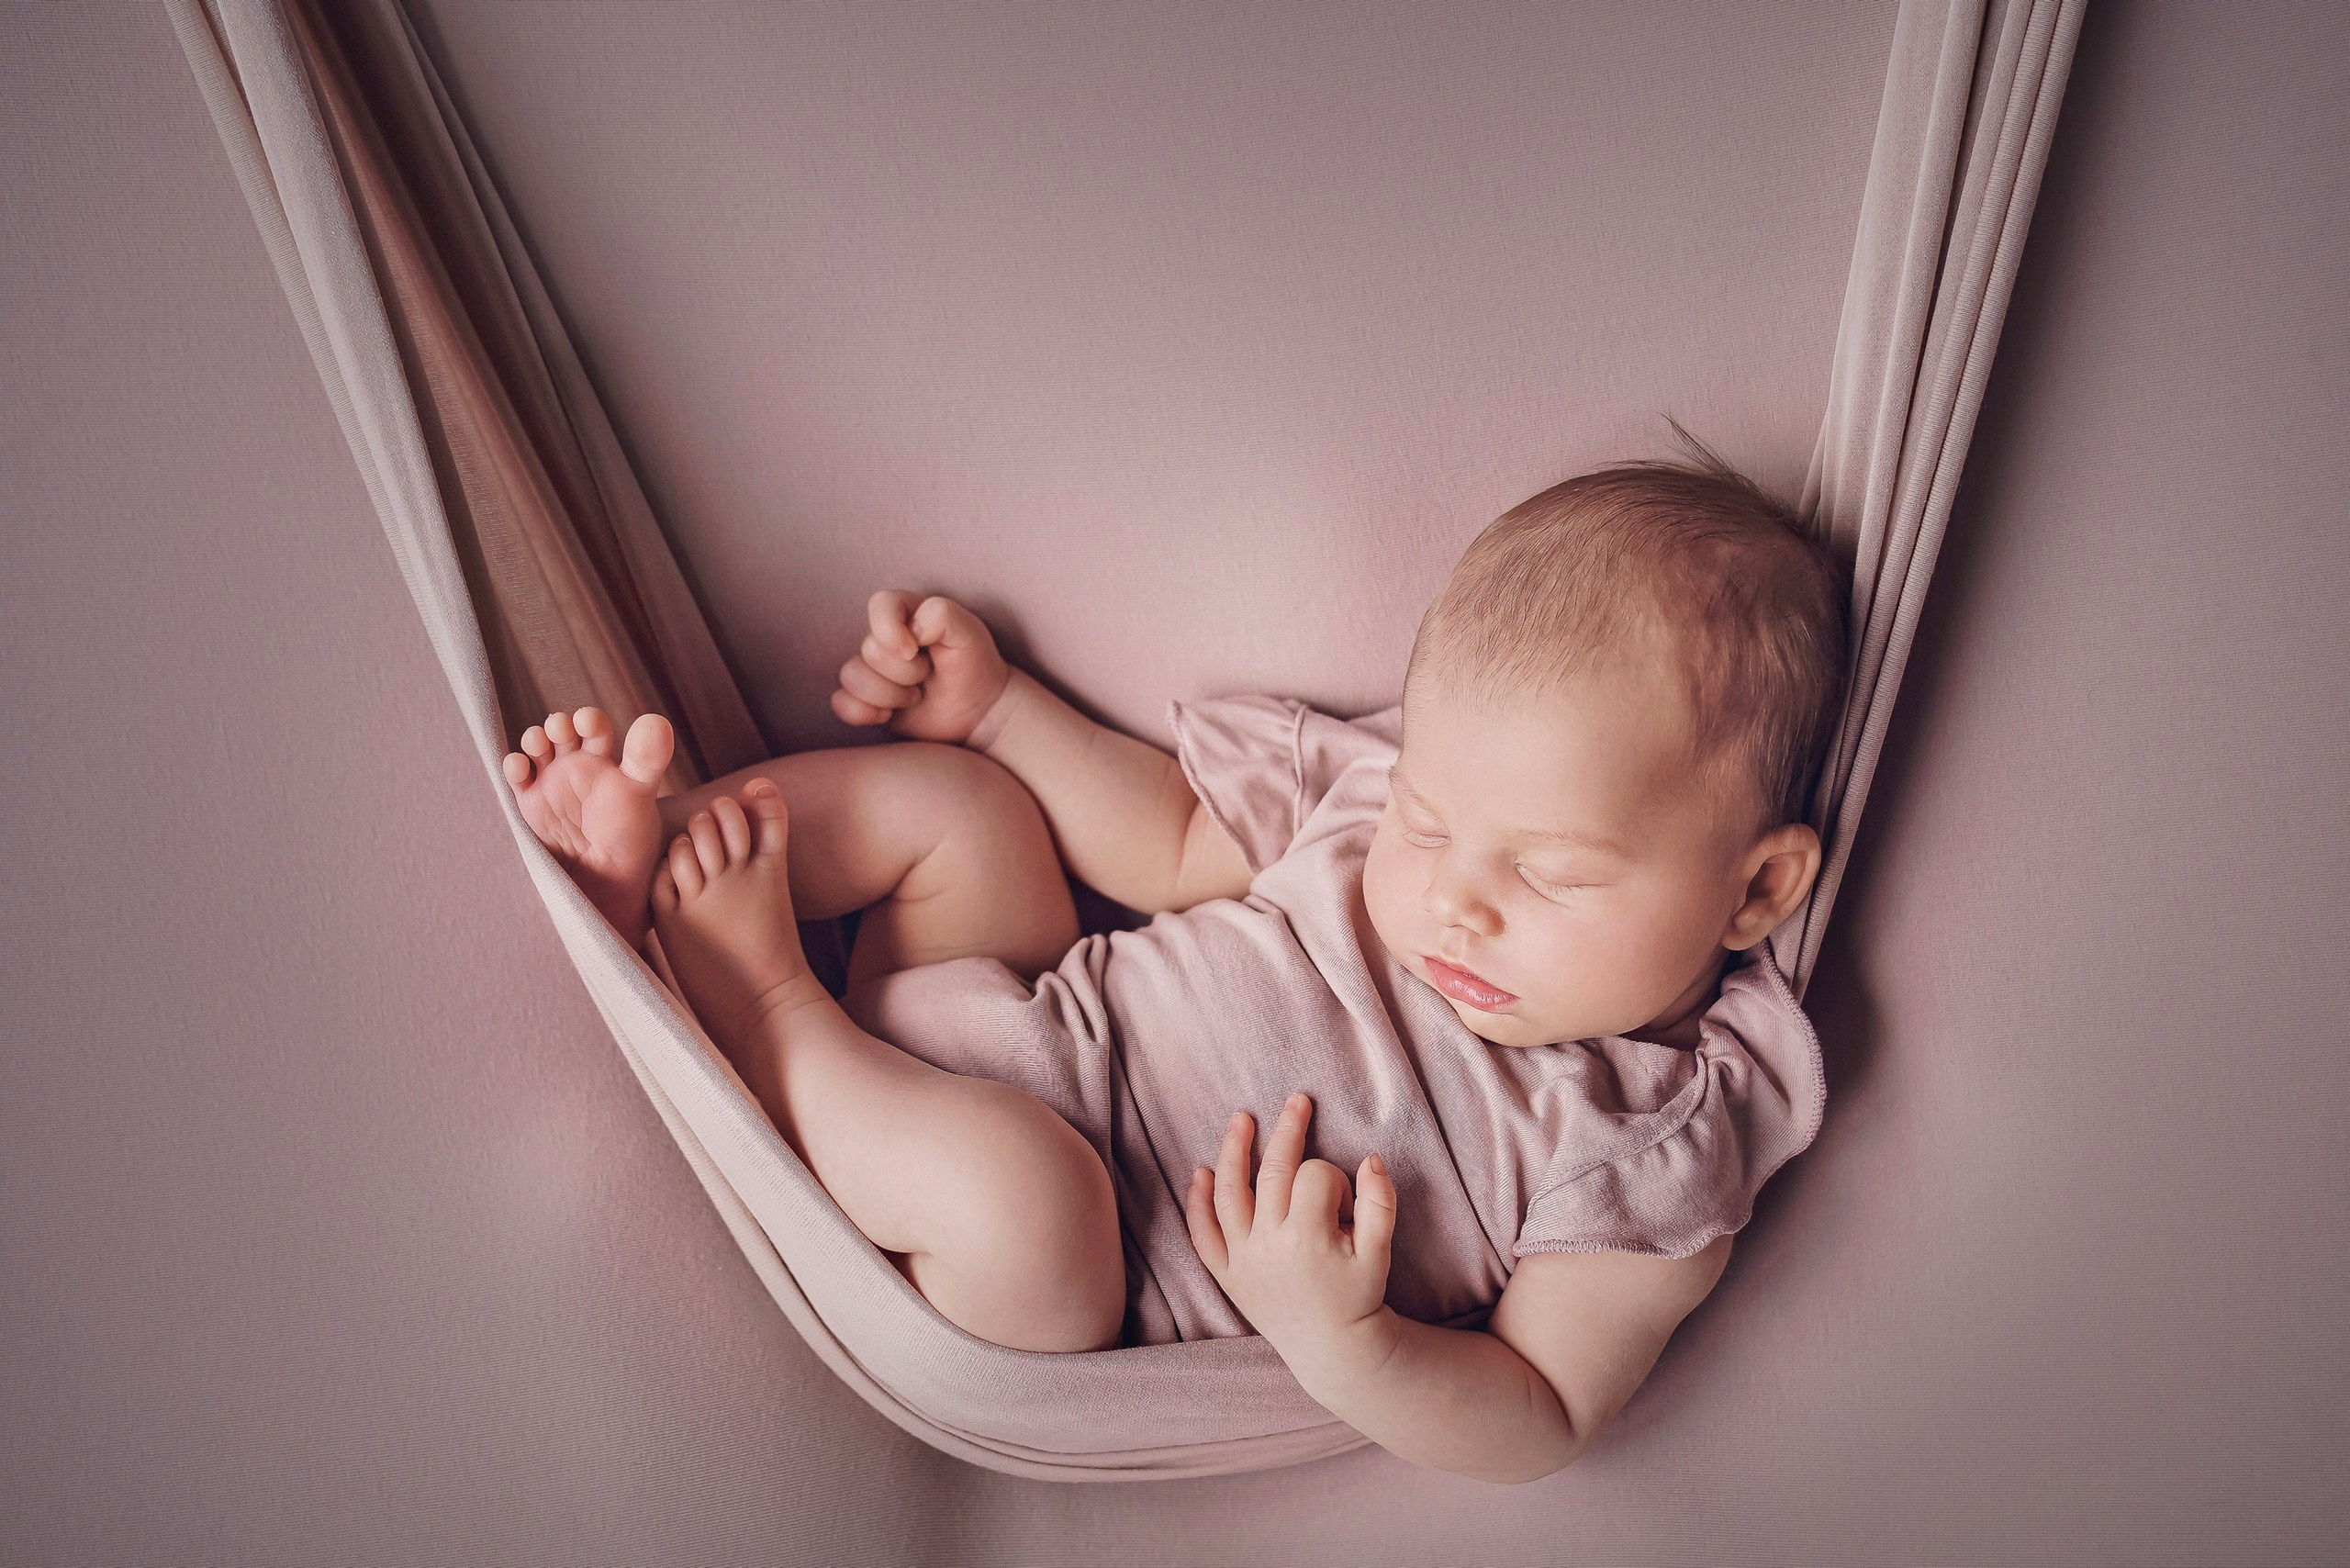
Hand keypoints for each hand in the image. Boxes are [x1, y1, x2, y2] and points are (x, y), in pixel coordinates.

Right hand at [830, 590, 1013, 744]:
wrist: (981, 712)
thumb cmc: (976, 666)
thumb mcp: (970, 632)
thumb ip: (942, 614)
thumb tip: (910, 628)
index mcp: (908, 614)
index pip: (880, 604)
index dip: (891, 630)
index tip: (915, 650)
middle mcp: (885, 640)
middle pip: (869, 650)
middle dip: (905, 672)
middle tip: (929, 677)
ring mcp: (873, 671)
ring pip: (852, 677)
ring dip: (888, 695)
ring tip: (915, 697)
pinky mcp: (867, 701)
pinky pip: (841, 703)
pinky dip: (861, 712)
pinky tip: (888, 715)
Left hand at [1184, 1092, 1397, 1352]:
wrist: (1332, 1350)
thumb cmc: (1358, 1296)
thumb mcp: (1380, 1252)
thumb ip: (1380, 1203)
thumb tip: (1370, 1158)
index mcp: (1309, 1238)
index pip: (1315, 1178)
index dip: (1335, 1179)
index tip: (1345, 1202)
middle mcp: (1269, 1244)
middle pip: (1272, 1172)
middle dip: (1287, 1131)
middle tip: (1297, 1101)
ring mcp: (1243, 1259)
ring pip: (1229, 1193)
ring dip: (1233, 1151)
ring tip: (1240, 1120)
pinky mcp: (1227, 1274)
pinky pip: (1203, 1235)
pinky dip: (1196, 1204)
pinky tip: (1199, 1172)